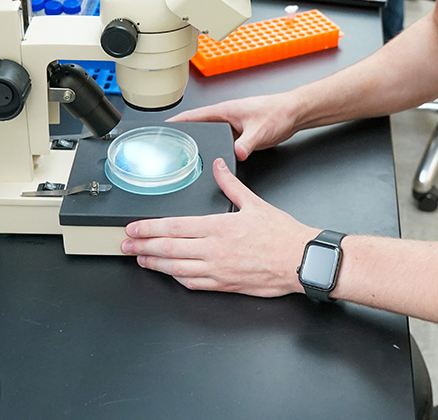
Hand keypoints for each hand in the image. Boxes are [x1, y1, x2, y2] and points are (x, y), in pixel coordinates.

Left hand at [121, 158, 314, 296]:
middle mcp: (214, 250)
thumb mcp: (255, 203)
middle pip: (169, 248)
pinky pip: (194, 284)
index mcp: (219, 227)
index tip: (134, 227)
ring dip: (155, 264)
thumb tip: (218, 166)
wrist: (299, 260)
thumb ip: (231, 185)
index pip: (175, 227)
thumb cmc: (281, 234)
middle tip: (125, 245)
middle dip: (143, 246)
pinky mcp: (224, 285)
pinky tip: (170, 275)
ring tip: (140, 259)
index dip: (150, 228)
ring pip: (176, 268)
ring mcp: (217, 270)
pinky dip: (177, 278)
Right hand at [169, 94, 296, 159]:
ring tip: (186, 158)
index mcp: (224, 111)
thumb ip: (247, 143)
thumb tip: (236, 153)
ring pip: (210, 138)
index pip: (192, 116)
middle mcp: (226, 118)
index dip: (175, 123)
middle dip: (183, 138)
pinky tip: (212, 161)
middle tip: (168, 150)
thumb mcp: (260, 130)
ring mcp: (232, 127)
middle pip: (198, 128)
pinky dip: (216, 151)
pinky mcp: (239, 136)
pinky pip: (222, 144)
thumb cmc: (278, 112)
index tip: (159, 130)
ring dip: (200, 146)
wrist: (293, 114)